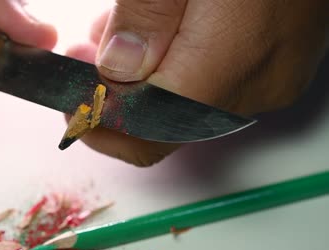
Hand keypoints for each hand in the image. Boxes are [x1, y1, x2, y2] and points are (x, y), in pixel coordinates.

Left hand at [67, 0, 328, 165]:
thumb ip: (147, 15)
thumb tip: (118, 70)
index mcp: (230, 57)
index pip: (149, 133)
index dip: (103, 127)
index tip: (73, 102)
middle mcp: (257, 82)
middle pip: (166, 124)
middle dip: (117, 99)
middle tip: (82, 60)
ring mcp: (273, 75)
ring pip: (189, 105)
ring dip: (143, 83)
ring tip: (109, 39)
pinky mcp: (279, 61)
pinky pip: (216, 84)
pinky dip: (177, 71)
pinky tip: (160, 36)